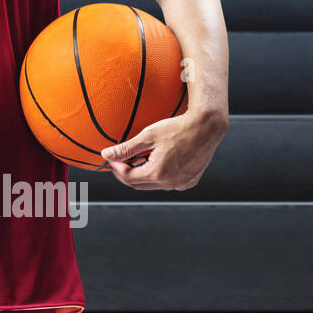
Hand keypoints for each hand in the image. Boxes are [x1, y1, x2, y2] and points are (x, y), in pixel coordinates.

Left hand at [100, 111, 227, 190]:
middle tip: (120, 160)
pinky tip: (155, 162)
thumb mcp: (147, 136)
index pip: (127, 178)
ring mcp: (181, 183)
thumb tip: (106, 155)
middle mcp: (170, 183)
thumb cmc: (177, 128)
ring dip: (141, 175)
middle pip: (138, 185)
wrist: (206, 127)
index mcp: (158, 173)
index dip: (116, 168)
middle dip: (126, 173)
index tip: (112, 157)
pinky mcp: (190, 181)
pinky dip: (157, 176)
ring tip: (137, 158)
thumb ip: (125, 149)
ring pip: (153, 185)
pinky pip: (168, 183)